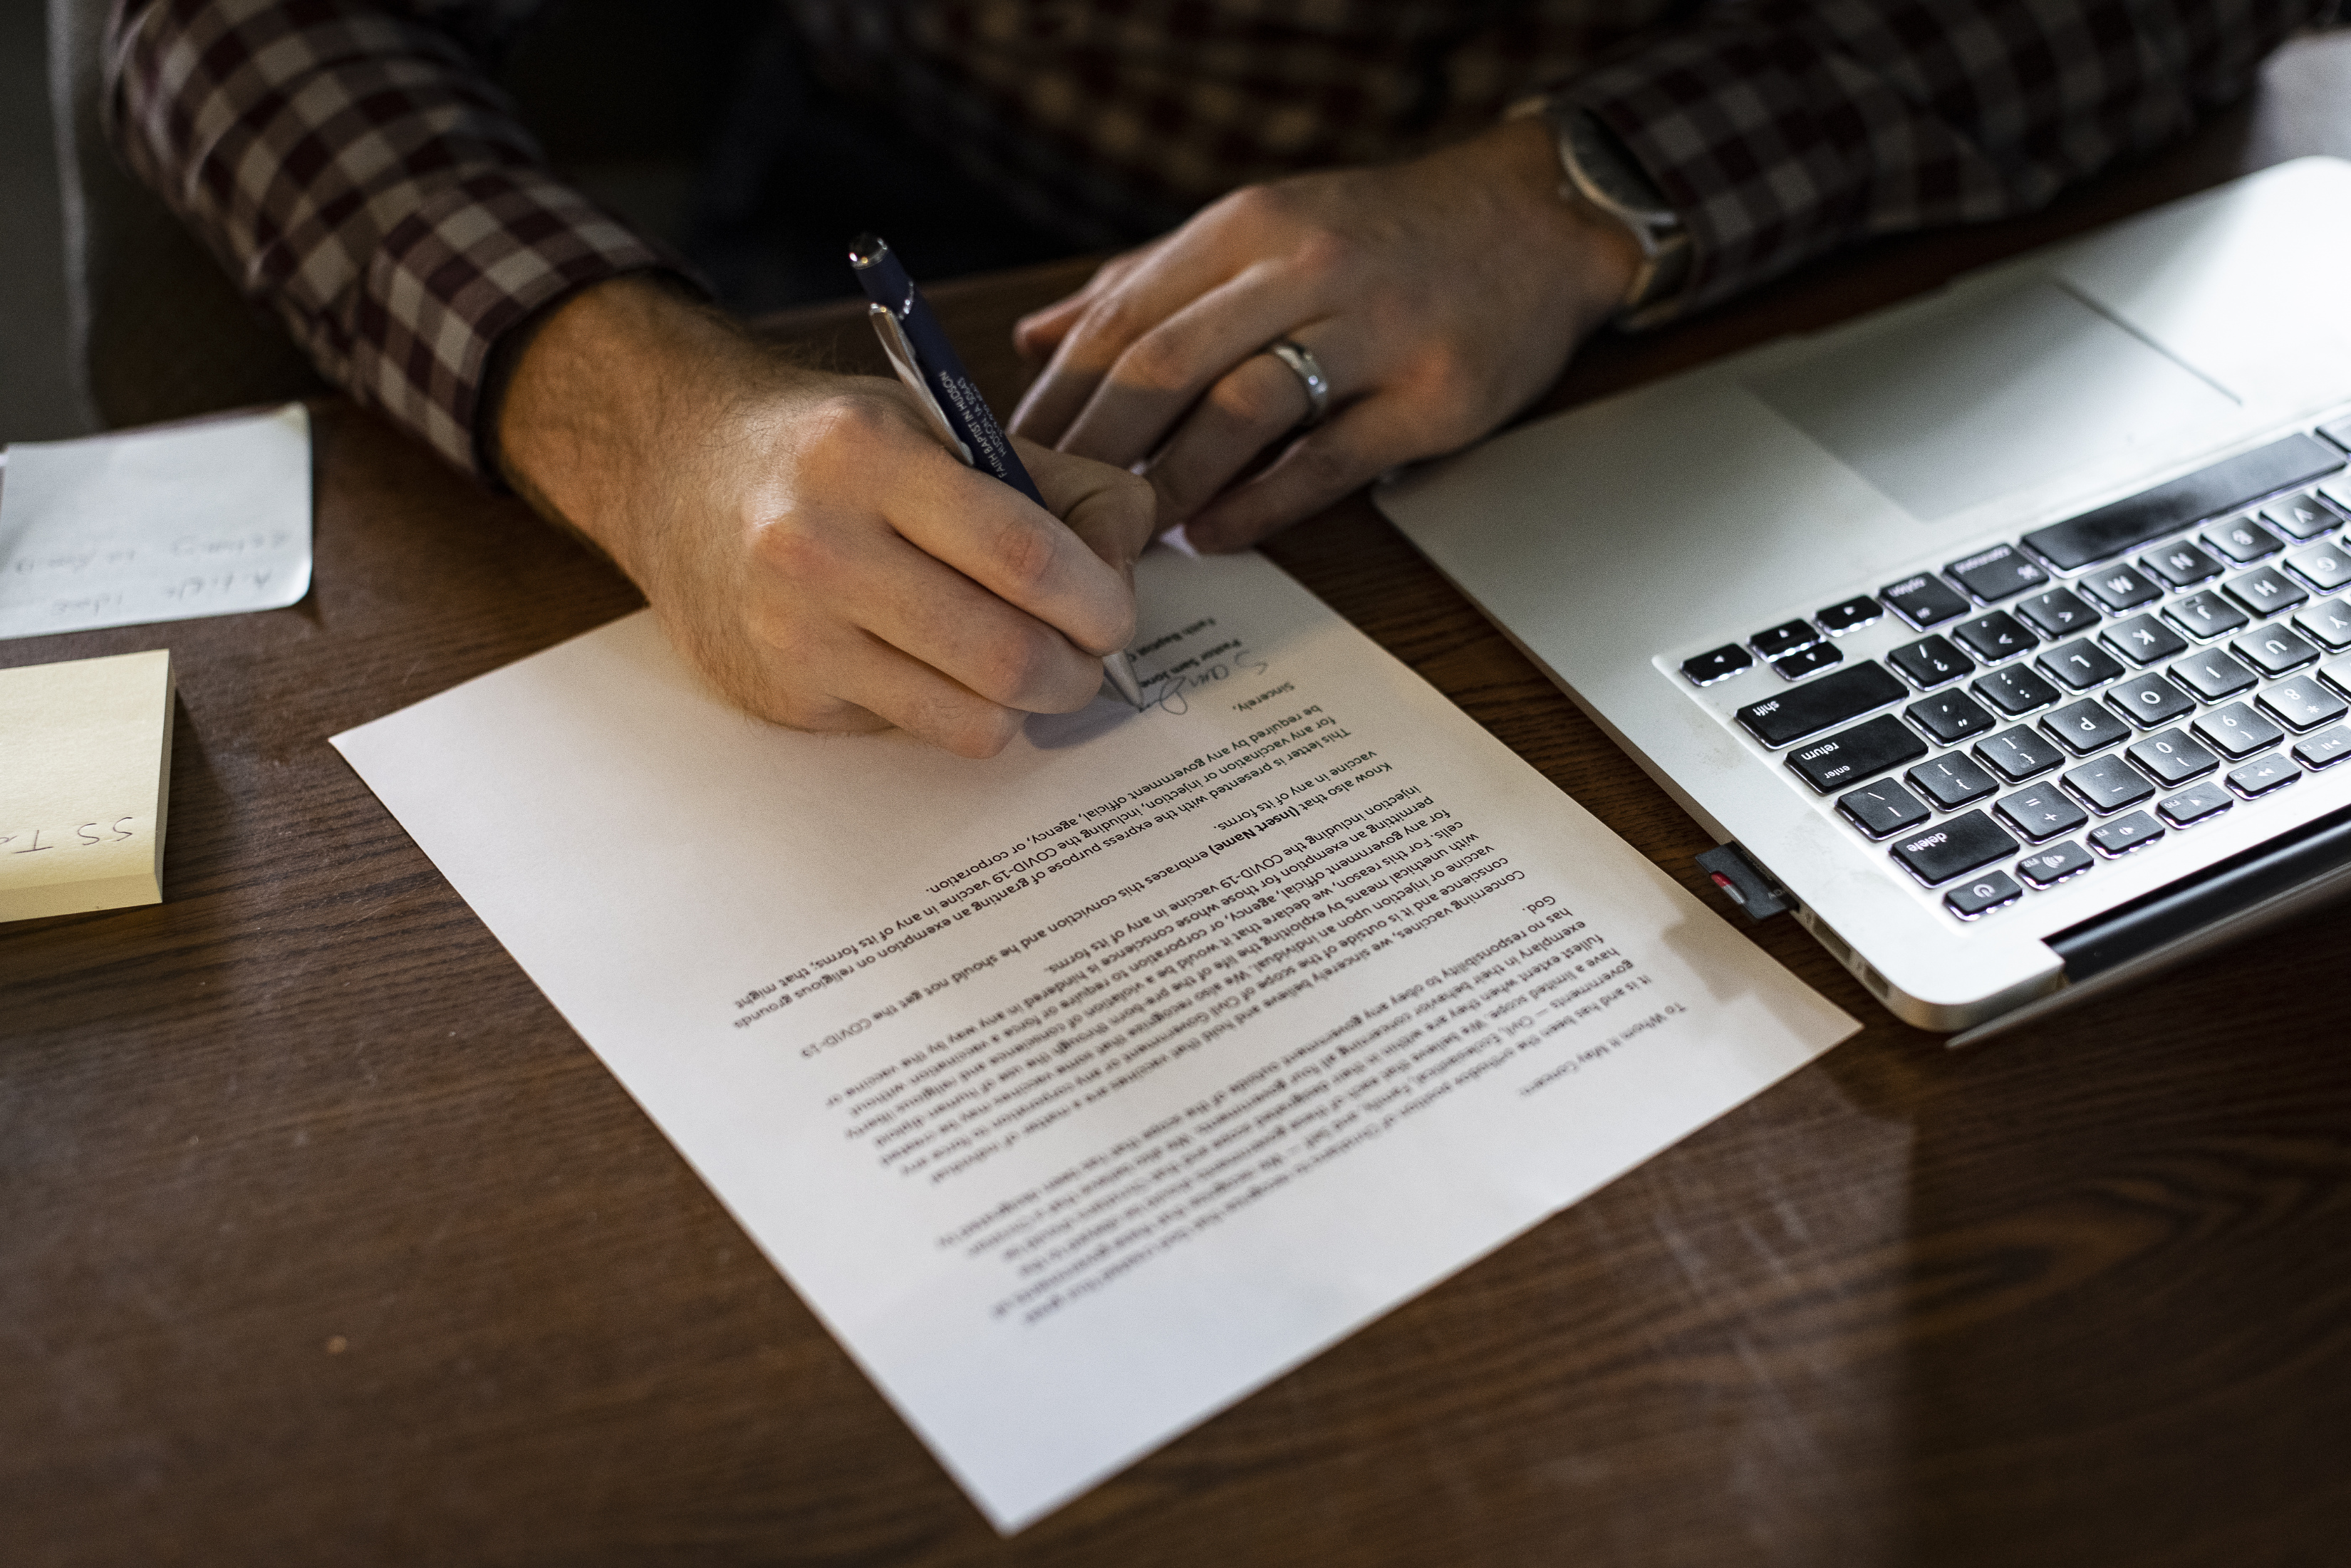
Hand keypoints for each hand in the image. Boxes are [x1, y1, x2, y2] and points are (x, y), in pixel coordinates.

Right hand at [495, 276, 1156, 756]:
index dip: (1098, 598)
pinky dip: (957, 712)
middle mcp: (819, 545)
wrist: (678, 473)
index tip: (1115, 611)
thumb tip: (1129, 561)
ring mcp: (794, 631)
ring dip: (1028, 706)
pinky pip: (916, 731)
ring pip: (971, 715)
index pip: (1025, 555)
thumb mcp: (942, 427)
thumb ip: (1057, 485)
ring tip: (1030, 671)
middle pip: (1006, 653)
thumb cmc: (834, 452)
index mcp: (872, 457)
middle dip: (1077, 671)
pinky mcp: (784, 695)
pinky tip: (941, 668)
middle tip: (1087, 659)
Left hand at [1009, 117, 1640, 550]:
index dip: (1058, 399)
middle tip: (1052, 518)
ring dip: (1171, 482)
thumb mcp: (1261, 231)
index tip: (1009, 462)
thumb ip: (1148, 283)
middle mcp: (1304, 267)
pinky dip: (1259, 505)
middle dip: (1096, 451)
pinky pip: (1325, 461)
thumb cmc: (1382, 238)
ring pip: (1240, 409)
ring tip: (1127, 537)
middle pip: (1165, 364)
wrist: (1537, 224)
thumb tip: (1037, 339)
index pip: (1122, 316)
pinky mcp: (1429, 396)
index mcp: (1247, 228)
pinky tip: (1215, 537)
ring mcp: (1374, 331)